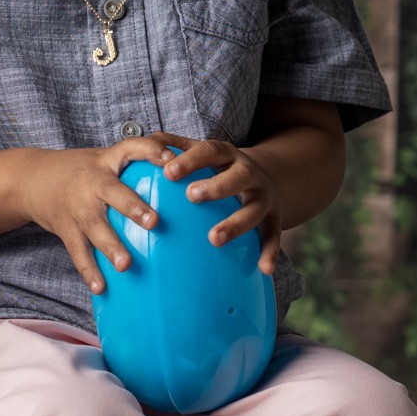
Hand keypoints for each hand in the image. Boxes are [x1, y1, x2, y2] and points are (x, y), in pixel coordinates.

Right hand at [16, 138, 177, 293]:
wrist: (30, 179)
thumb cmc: (80, 171)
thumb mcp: (103, 159)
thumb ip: (135, 165)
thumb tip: (184, 172)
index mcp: (106, 161)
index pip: (131, 148)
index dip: (150, 151)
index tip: (170, 160)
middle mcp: (91, 183)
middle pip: (113, 193)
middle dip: (132, 207)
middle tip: (154, 222)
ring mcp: (77, 207)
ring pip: (95, 227)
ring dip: (111, 246)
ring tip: (126, 265)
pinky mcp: (65, 228)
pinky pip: (78, 252)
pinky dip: (89, 271)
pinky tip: (100, 287)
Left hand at [153, 134, 283, 271]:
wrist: (263, 174)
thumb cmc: (216, 166)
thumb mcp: (199, 151)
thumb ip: (172, 146)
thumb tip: (142, 147)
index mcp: (226, 154)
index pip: (209, 151)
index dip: (190, 161)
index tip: (168, 172)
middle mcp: (248, 173)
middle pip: (237, 177)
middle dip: (216, 187)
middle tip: (191, 196)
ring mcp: (263, 196)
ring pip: (254, 209)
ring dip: (236, 224)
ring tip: (214, 239)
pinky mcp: (274, 217)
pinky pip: (273, 235)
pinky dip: (270, 252)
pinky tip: (263, 269)